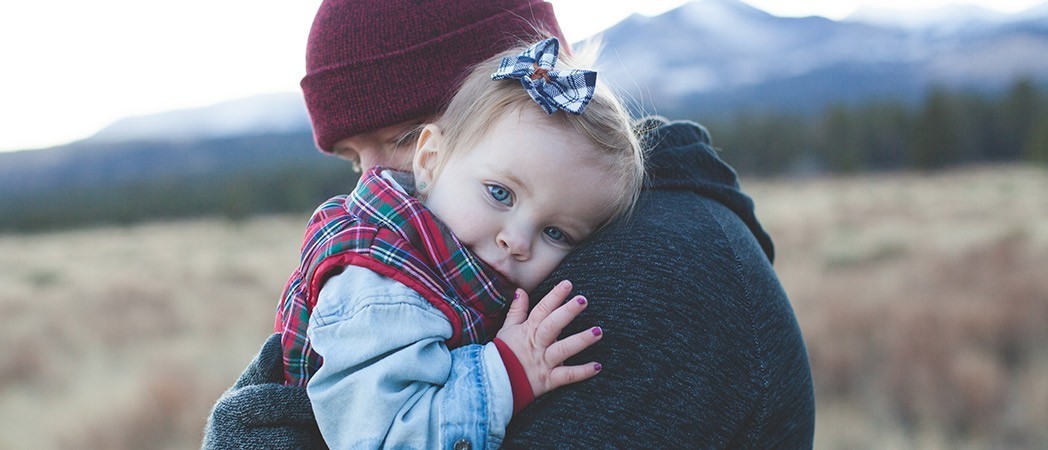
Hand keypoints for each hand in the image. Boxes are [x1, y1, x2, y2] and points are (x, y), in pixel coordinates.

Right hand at [495, 280, 602, 397]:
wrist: (495, 383)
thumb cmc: (503, 354)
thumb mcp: (506, 329)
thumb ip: (517, 311)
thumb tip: (521, 291)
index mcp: (528, 331)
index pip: (542, 310)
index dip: (554, 296)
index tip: (567, 284)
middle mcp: (537, 345)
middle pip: (552, 326)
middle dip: (567, 312)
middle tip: (582, 300)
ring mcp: (543, 362)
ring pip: (563, 350)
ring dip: (581, 340)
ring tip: (597, 331)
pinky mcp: (548, 380)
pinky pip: (567, 376)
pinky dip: (582, 372)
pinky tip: (597, 366)